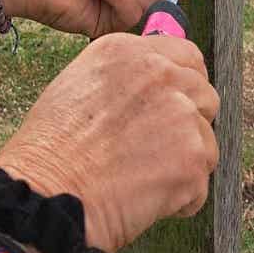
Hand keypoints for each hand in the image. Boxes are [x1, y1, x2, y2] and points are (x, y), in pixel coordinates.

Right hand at [0, 32, 218, 252]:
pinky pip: (200, 184)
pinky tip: (143, 200)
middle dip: (189, 124)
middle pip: (205, 94)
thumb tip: (155, 84)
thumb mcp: (80, 84)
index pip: (187, 56)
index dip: (184, 85)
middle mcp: (160, 73)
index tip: (175, 106)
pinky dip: (179, 199)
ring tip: (141, 178)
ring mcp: (181, 113)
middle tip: (155, 151)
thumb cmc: (51, 151)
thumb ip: (126, 76)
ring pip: (206, 140)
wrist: (47, 195)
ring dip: (184, 162)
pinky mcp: (192, 156)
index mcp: (130, 52)